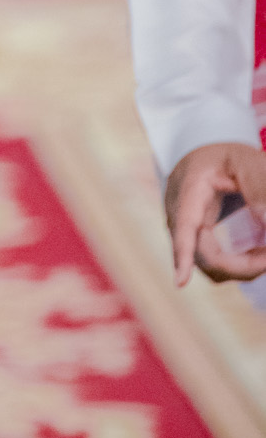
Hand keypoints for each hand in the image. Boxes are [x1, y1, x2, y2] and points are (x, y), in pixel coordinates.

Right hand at [165, 141, 265, 285]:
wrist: (206, 154)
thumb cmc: (227, 156)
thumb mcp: (247, 162)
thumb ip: (259, 189)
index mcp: (189, 189)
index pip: (183, 226)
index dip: (182, 255)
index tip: (180, 283)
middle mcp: (179, 214)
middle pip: (203, 256)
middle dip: (241, 266)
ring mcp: (184, 230)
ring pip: (209, 265)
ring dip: (242, 268)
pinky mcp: (195, 240)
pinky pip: (213, 263)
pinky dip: (237, 265)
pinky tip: (257, 254)